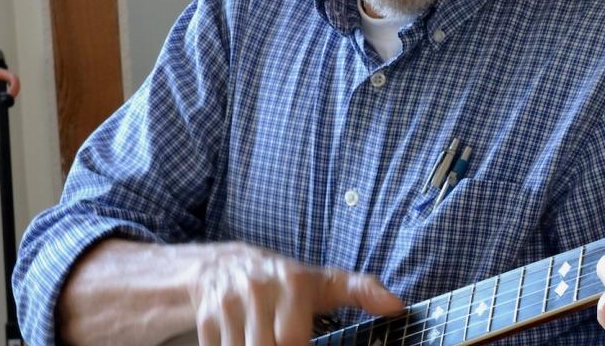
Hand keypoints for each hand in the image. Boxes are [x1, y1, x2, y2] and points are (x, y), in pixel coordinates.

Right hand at [187, 243, 404, 345]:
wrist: (222, 266)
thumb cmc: (284, 281)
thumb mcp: (323, 282)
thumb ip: (361, 291)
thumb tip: (397, 306)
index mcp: (292, 283)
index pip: (294, 338)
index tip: (301, 344)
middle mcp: (258, 291)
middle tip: (284, 343)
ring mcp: (228, 307)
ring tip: (271, 342)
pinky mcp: (206, 321)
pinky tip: (247, 344)